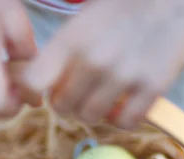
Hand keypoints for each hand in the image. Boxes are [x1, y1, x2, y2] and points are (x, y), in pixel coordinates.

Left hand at [23, 0, 183, 127]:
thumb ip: (59, 55)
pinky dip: (122, 119)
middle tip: (78, 94)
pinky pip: (125, 123)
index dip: (31, 94)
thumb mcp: (80, 23)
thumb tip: (40, 88)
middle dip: (67, 104)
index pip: (32, 82)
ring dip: (93, 112)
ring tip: (102, 97)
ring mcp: (124, 75)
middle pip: (62, 108)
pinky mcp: (152, 87)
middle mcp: (94, 60)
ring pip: (91, 118)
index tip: (40, 96)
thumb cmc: (118, 9)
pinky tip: (124, 104)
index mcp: (71, 40)